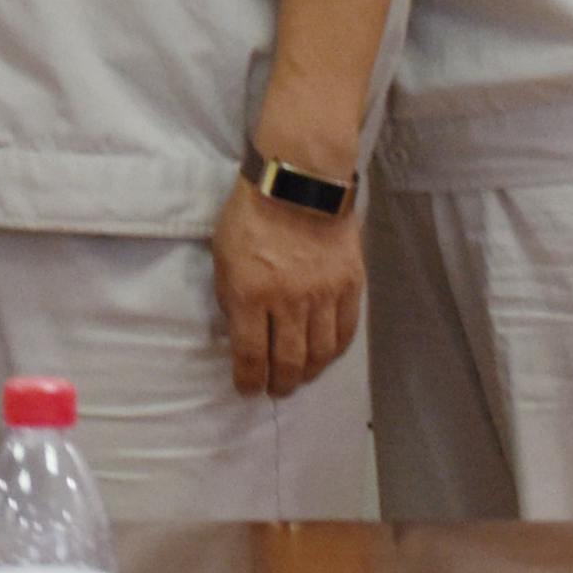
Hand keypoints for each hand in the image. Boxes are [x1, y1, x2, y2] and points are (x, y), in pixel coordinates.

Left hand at [211, 180, 363, 401]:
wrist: (298, 182)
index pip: (251, 354)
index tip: (248, 389)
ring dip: (309, 372)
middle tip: (277, 390)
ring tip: (301, 378)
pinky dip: (334, 350)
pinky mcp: (349, 285)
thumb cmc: (250, 215)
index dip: (249, 379)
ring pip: (321, 352)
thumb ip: (231, 295)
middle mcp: (288, 301)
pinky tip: (325, 356)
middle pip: (289, 361)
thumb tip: (241, 331)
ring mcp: (323, 295)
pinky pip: (345, 331)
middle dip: (281, 383)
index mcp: (249, 293)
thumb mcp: (223, 255)